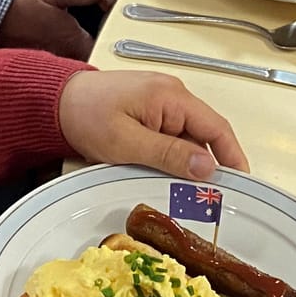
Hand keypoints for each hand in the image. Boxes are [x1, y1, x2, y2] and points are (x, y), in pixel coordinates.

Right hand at [0, 0, 109, 58]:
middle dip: (95, 47)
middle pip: (90, 58)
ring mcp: (52, 66)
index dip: (107, 37)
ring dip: (78, 55)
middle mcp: (65, 58)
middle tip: (91, 30)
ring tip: (70, 38)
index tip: (106, 26)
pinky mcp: (39, 68)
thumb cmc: (18, 7)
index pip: (103, 48)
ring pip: (75, 66)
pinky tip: (54, 45)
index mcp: (73, 41)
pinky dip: (61, 62)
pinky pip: (58, 70)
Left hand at [56, 68, 248, 178]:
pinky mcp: (149, 112)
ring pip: (187, 139)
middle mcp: (172, 96)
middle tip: (209, 201)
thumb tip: (206, 167)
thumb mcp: (126, 142)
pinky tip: (164, 176)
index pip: (217, 127)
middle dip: (207, 167)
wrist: (54, 101)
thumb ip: (168, 154)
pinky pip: (171, 137)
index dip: (232, 156)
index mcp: (172, 96)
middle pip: (204, 135)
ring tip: (185, 193)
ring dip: (186, 164)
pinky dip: (172, 157)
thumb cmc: (85, 115)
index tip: (242, 183)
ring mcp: (161, 103)